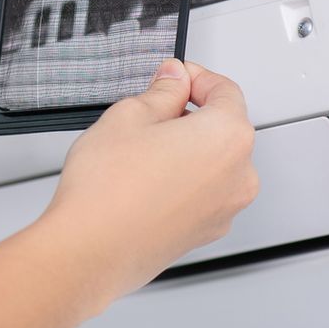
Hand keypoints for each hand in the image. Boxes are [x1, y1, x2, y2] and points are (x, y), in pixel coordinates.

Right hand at [37, 59, 258, 304]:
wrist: (90, 251)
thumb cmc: (108, 190)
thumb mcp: (130, 114)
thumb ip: (162, 91)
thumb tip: (174, 80)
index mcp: (229, 137)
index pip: (225, 91)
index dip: (195, 76)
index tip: (173, 76)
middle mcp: (238, 175)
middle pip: (222, 128)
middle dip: (189, 114)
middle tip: (149, 112)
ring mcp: (224, 209)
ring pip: (211, 162)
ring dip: (185, 149)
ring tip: (139, 151)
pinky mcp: (204, 232)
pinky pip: (200, 192)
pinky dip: (180, 180)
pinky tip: (143, 179)